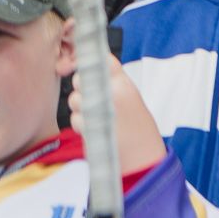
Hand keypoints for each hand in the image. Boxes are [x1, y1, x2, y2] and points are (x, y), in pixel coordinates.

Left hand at [69, 54, 166, 174]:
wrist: (143, 157)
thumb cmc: (138, 128)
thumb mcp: (131, 97)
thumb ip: (112, 84)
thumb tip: (89, 73)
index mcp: (123, 83)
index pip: (102, 60)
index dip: (90, 62)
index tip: (88, 70)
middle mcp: (111, 93)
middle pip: (80, 79)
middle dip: (81, 89)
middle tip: (92, 100)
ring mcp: (99, 109)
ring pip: (74, 99)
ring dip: (80, 109)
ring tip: (97, 119)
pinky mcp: (89, 127)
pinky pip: (75, 119)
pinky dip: (81, 125)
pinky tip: (96, 131)